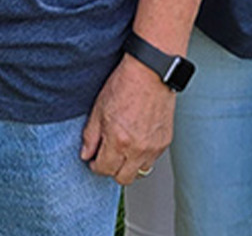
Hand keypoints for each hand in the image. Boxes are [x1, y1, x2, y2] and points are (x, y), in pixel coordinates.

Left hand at [81, 56, 175, 184]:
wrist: (151, 73)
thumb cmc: (125, 85)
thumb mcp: (98, 109)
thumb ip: (90, 136)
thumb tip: (86, 154)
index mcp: (118, 140)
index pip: (104, 169)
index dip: (96, 166)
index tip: (94, 160)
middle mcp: (138, 148)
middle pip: (123, 178)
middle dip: (112, 170)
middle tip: (107, 158)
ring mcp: (153, 147)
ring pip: (140, 172)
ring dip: (129, 166)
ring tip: (123, 150)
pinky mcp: (165, 142)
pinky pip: (152, 160)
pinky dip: (143, 156)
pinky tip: (136, 142)